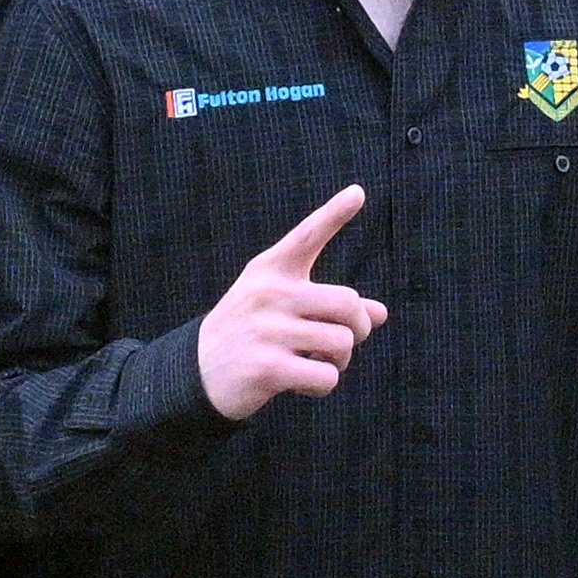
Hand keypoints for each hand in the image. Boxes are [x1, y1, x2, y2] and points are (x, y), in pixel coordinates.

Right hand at [192, 184, 381, 419]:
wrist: (197, 373)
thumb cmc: (251, 333)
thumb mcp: (281, 308)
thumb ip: (328, 305)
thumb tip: (381, 313)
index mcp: (270, 270)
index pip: (306, 236)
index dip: (334, 214)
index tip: (358, 192)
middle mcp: (269, 293)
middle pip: (348, 303)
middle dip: (359, 328)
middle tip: (344, 342)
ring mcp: (266, 330)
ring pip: (342, 344)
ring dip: (339, 361)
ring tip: (315, 362)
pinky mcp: (267, 368)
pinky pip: (327, 377)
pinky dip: (322, 385)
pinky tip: (299, 382)